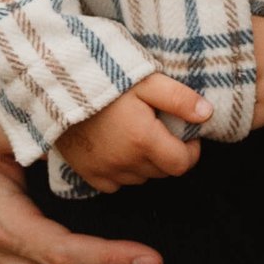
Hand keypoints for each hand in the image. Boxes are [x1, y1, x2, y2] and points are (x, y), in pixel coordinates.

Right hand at [57, 64, 211, 190]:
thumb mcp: (147, 79)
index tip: (186, 134)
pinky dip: (122, 172)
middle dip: (169, 155)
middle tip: (162, 129)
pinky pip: (114, 185)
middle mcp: (125, 162)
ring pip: (140, 179)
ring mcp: (104, 171)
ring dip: (146, 164)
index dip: (191, 151)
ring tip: (139, 136)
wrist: (57, 85)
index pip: (182, 164)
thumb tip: (207, 114)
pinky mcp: (87, 173)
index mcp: (143, 140)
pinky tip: (118, 149)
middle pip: (162, 173)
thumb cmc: (105, 78)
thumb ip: (180, 98)